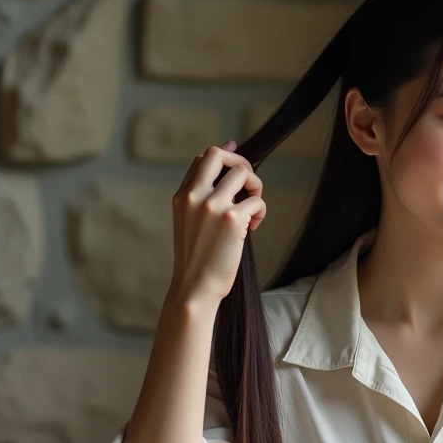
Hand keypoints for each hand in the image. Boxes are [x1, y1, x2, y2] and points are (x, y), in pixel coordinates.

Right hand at [167, 141, 265, 305]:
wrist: (195, 288)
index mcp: (182, 196)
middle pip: (218, 154)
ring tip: (253, 209)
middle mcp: (194, 196)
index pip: (202, 160)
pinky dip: (260, 211)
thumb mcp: (189, 223)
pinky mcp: (231, 219)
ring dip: (256, 186)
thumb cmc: (198, 259)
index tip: (239, 165)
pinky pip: (256, 200)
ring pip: (242, 172)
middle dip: (241, 162)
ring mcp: (212, 206)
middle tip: (249, 185)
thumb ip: (201, 199)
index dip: (225, 156)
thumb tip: (222, 178)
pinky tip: (253, 228)